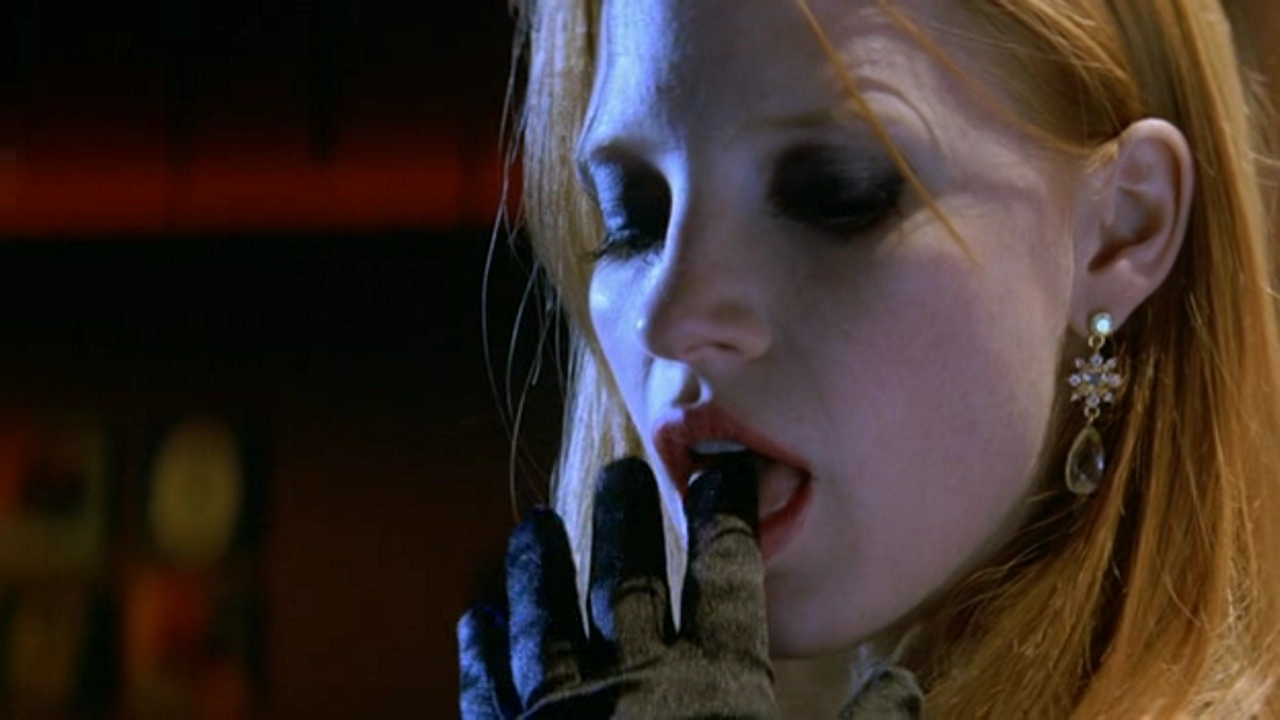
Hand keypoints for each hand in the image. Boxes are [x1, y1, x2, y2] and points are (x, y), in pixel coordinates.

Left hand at [459, 454, 780, 717]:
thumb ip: (784, 702)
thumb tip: (818, 668)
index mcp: (721, 685)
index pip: (726, 577)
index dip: (724, 518)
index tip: (723, 473)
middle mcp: (639, 682)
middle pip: (630, 579)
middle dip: (624, 521)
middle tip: (620, 472)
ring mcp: (564, 711)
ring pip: (548, 622)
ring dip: (540, 568)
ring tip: (534, 523)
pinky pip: (489, 687)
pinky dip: (482, 652)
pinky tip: (477, 620)